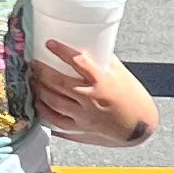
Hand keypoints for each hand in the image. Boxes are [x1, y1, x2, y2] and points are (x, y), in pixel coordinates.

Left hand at [29, 42, 153, 143]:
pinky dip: (43, 109)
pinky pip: (54, 119)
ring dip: (39, 88)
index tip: (50, 43)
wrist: (139, 127)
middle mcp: (91, 99)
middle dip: (41, 70)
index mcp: (104, 82)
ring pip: (52, 100)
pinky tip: (39, 101)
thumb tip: (87, 45)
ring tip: (34, 79)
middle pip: (58, 82)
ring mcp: (84, 116)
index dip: (61, 51)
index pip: (78, 62)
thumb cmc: (133, 99)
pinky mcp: (79, 129)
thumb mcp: (121, 75)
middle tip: (35, 63)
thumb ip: (103, 61)